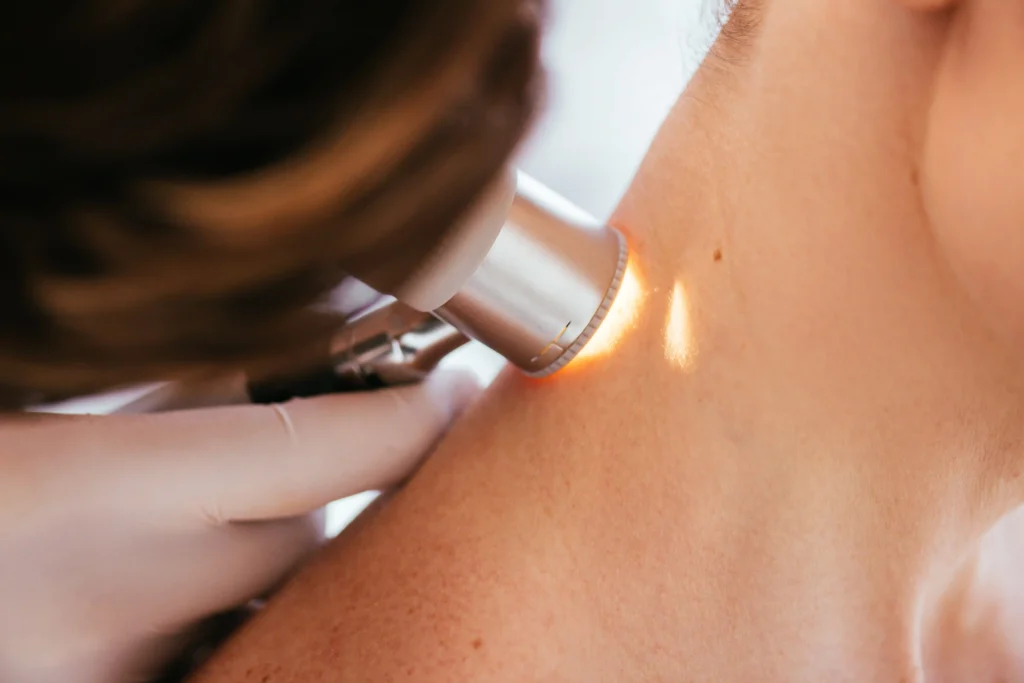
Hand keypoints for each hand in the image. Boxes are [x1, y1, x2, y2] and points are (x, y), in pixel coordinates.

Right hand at [0, 369, 479, 682]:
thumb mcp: (26, 410)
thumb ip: (141, 399)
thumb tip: (251, 368)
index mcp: (79, 488)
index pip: (335, 448)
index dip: (413, 414)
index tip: (439, 391)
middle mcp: (107, 604)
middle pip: (309, 548)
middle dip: (330, 494)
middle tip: (323, 441)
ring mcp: (98, 680)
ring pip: (261, 618)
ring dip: (265, 567)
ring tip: (212, 524)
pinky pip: (200, 664)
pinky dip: (204, 625)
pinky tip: (153, 592)